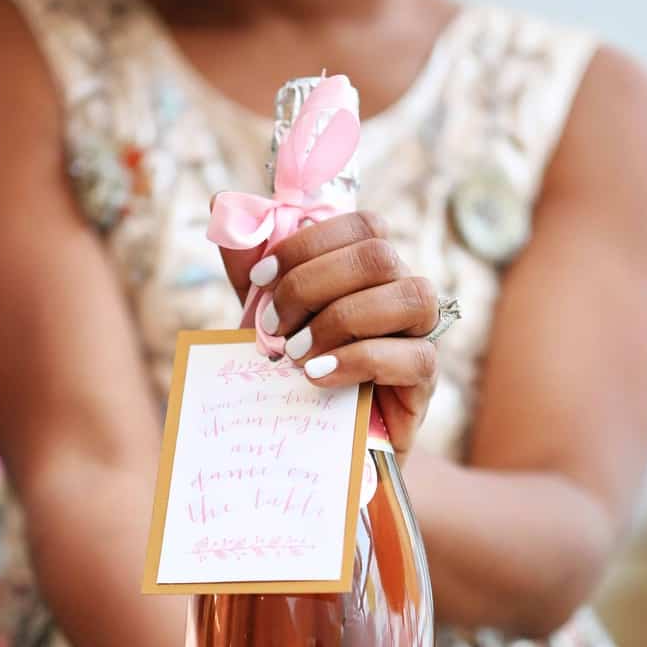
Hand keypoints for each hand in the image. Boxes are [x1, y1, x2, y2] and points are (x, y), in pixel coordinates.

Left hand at [218, 211, 439, 458]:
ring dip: (340, 320)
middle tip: (272, 326)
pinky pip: (413, 357)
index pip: (361, 225)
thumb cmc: (299, 370)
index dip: (307, 244)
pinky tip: (317, 375)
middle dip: (312, 285)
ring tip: (295, 355)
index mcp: (370, 269)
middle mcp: (402, 290)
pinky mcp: (425, 380)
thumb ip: (251, 269)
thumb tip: (221, 206)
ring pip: (408, 295)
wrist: (321, 440)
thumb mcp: (269, 317)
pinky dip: (358, 360)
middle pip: (379, 255)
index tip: (260, 279)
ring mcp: (421, 334)